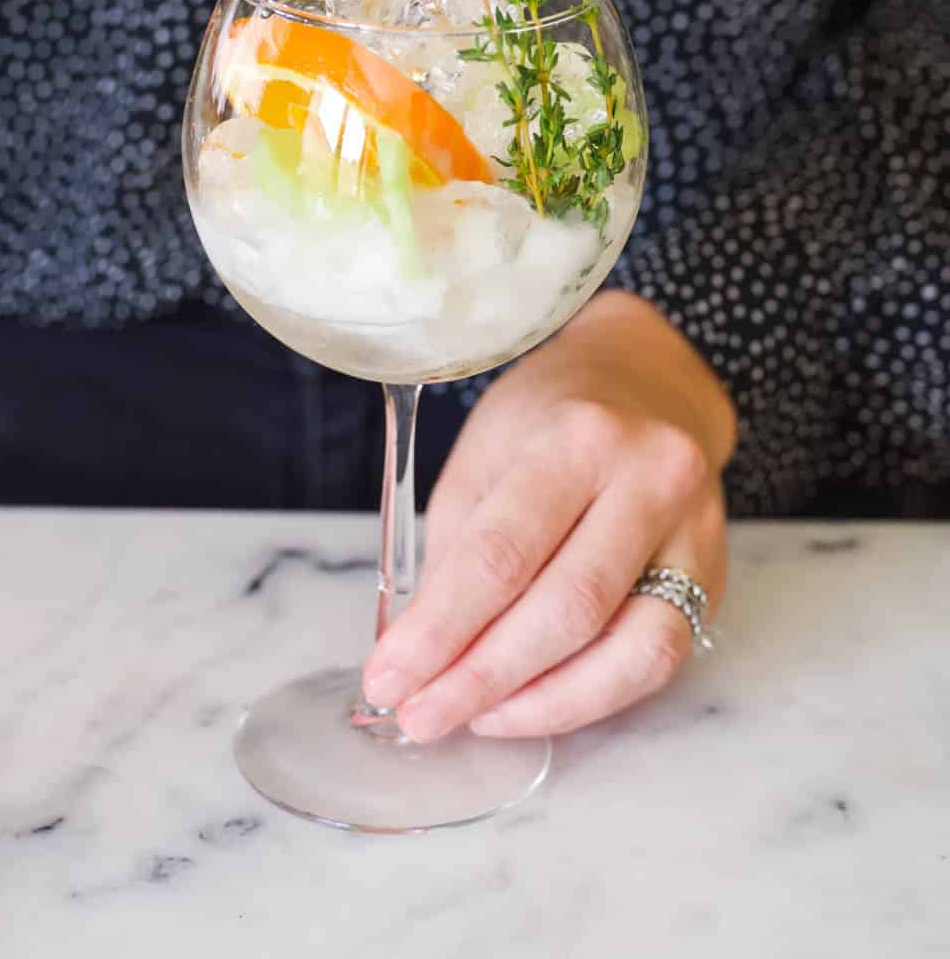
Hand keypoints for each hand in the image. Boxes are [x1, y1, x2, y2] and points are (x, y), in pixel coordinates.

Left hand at [362, 291, 735, 740]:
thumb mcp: (484, 452)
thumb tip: (419, 653)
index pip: (501, 554)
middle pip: (566, 609)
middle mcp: (651, 479)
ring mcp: (695, 531)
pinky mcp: (713, 576)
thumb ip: (456, 550)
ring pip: (628, 650)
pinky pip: (658, 659)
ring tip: (473, 719)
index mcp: (580, 436)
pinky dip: (590, 695)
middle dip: (481, 677)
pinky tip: (532, 705)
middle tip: (420, 714)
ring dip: (540, 704)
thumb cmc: (551, 415)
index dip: (439, 630)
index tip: (388, 678)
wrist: (648, 382)